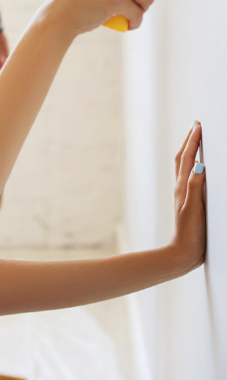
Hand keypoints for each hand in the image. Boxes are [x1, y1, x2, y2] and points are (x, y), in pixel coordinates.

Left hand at [169, 122, 205, 272]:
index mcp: (183, 187)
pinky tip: (197, 167)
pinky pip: (188, 177)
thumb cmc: (190, 234)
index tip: (198, 126)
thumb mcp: (193, 209)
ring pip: (184, 166)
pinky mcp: (187, 202)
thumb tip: (199, 165)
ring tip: (195, 139)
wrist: (183, 253)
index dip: (193, 141)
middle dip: (189, 141)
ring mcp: (183, 195)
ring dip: (189, 150)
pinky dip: (192, 165)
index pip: (188, 158)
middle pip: (183, 158)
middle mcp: (181, 188)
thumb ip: (195, 187)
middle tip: (196, 126)